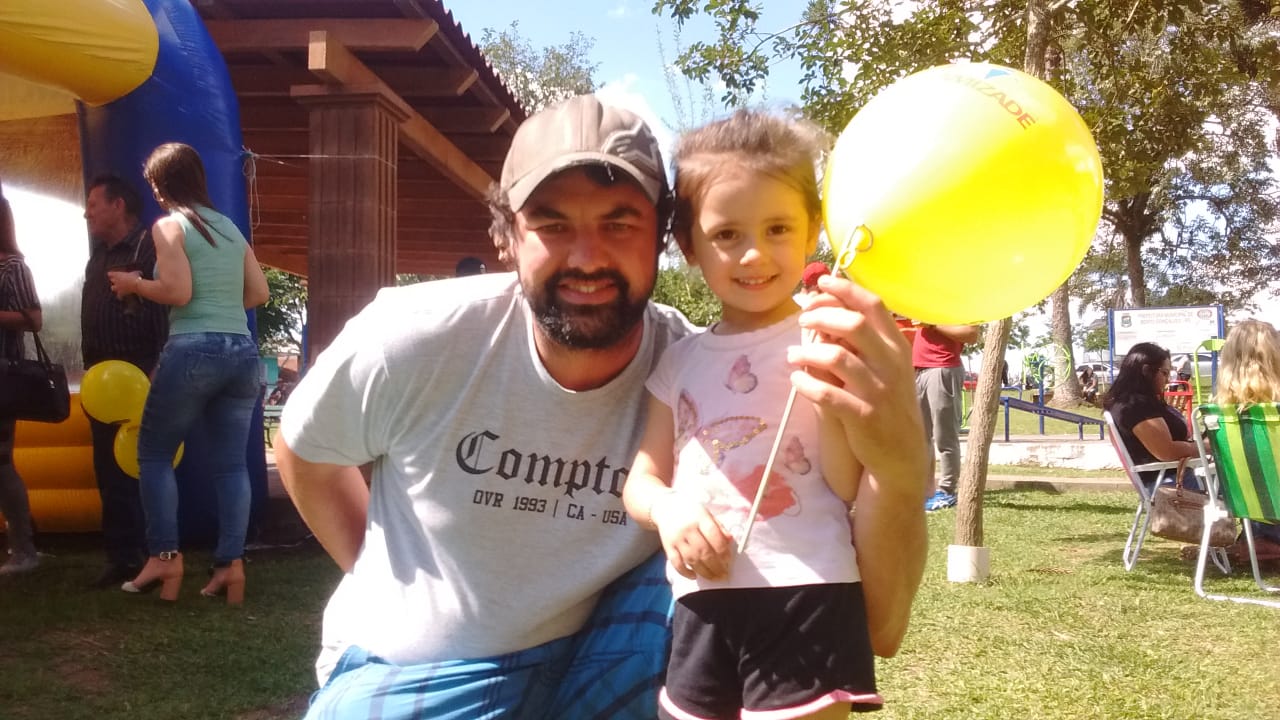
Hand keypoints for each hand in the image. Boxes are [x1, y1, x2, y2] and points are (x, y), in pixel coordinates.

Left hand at [107, 270, 141, 298]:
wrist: (136, 285)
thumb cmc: (136, 277)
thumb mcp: (135, 273)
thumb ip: (134, 273)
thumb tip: (139, 273)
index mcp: (117, 274)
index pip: (110, 274)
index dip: (112, 274)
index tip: (114, 275)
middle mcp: (115, 281)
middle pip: (111, 280)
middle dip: (114, 281)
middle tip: (118, 281)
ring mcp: (117, 287)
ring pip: (112, 288)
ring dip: (115, 288)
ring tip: (118, 289)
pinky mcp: (120, 293)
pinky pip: (119, 296)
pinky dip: (120, 297)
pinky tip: (122, 297)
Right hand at [651, 492, 732, 579]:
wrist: (666, 508)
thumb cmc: (691, 512)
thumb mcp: (707, 514)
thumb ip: (719, 527)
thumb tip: (730, 541)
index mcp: (700, 518)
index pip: (714, 536)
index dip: (723, 551)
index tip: (728, 561)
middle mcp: (688, 529)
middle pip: (704, 551)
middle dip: (716, 566)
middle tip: (724, 575)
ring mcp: (677, 539)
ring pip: (691, 559)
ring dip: (704, 572)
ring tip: (714, 578)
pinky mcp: (667, 547)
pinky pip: (676, 563)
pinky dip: (685, 572)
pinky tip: (694, 576)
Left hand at [787, 274, 928, 501]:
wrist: (902, 455)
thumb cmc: (886, 404)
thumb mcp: (886, 369)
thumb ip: (864, 342)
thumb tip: (828, 310)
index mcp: (897, 347)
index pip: (873, 305)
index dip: (845, 289)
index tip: (820, 283)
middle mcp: (891, 365)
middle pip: (853, 324)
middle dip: (822, 316)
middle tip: (802, 320)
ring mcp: (879, 391)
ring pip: (837, 358)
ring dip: (807, 352)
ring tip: (791, 355)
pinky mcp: (864, 417)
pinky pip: (828, 395)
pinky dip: (806, 384)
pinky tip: (795, 380)